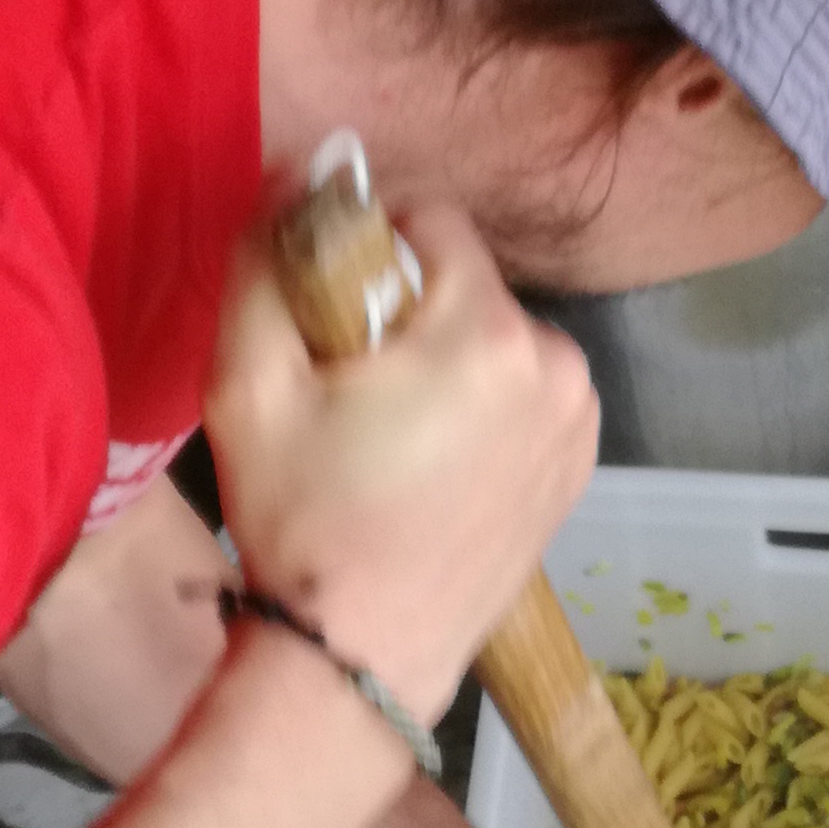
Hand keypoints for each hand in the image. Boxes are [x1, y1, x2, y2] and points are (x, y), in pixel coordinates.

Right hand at [206, 201, 600, 727]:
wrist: (359, 659)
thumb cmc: (303, 523)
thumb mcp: (249, 383)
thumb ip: (269, 258)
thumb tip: (305, 168)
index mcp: (486, 332)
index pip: (430, 216)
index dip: (365, 246)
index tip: (328, 316)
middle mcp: (558, 363)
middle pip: (464, 279)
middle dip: (404, 309)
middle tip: (350, 391)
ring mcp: (580, 419)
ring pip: (493, 334)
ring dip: (442, 357)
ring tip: (388, 436)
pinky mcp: (580, 463)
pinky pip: (522, 389)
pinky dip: (479, 404)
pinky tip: (431, 463)